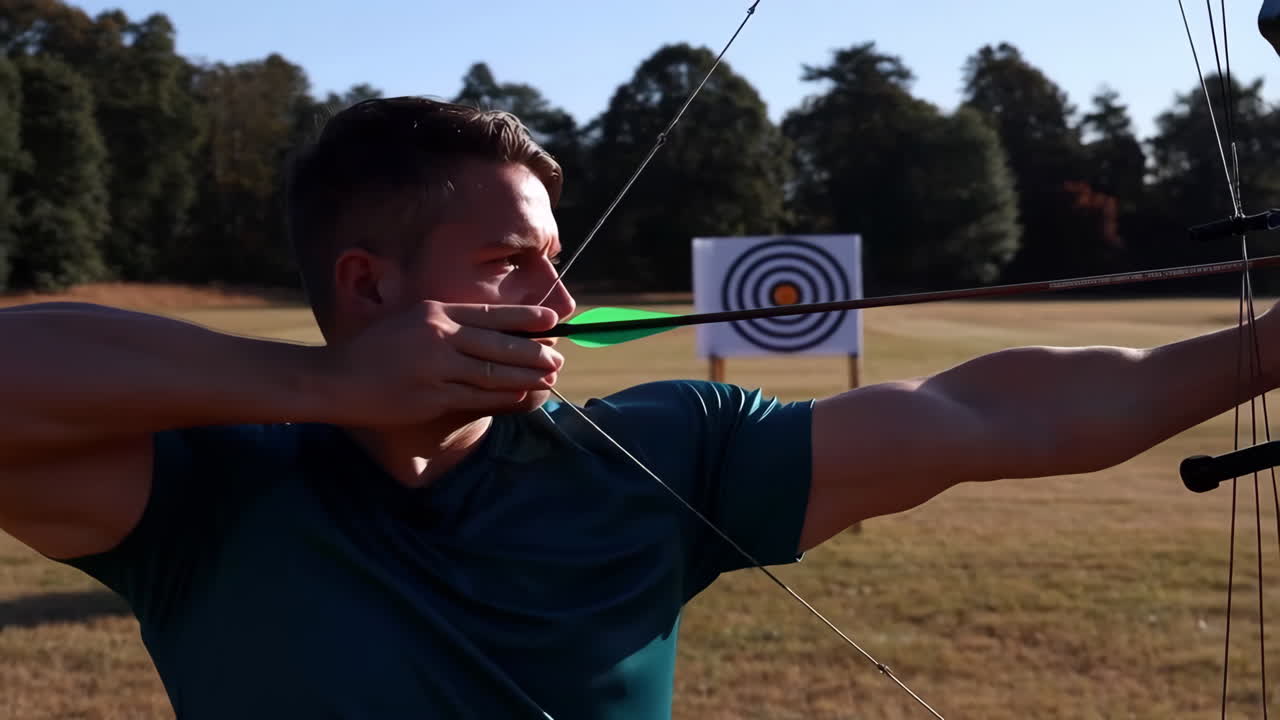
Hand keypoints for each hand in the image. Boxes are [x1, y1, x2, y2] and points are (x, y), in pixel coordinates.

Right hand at [322, 301, 563, 426]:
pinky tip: (520, 395)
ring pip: (492, 372)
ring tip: (549, 377)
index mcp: (435, 312)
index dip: (525, 317)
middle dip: (533, 351)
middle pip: (498, 343)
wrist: (337, 379)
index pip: (490, 313)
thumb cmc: (374, 350)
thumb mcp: (410, 322)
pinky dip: (502, 396)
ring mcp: (436, 368)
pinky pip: (476, 396)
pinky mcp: (432, 397)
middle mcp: (439, 336)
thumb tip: (489, 333)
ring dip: (525, 376)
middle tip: (558, 357)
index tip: (552, 320)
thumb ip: (446, 325)